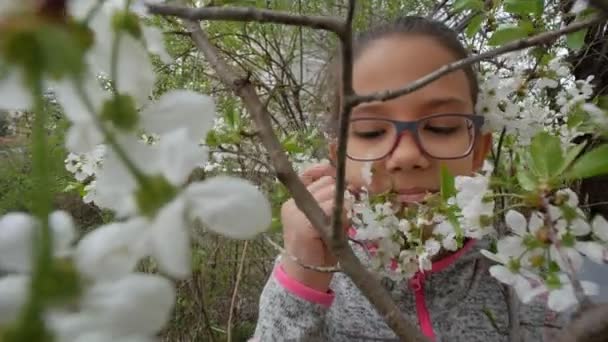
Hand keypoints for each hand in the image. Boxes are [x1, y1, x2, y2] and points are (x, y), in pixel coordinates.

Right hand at [280, 163, 348, 291]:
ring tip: (338, 227)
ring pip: (331, 193)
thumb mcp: (323, 220)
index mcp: (295, 201)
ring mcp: (296, 213)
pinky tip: (337, 231)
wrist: (305, 277)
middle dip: (339, 196)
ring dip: (343, 208)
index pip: (310, 173)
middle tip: (340, 217)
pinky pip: (330, 208)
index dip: (325, 170)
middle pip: (327, 182)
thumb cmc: (318, 249)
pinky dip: (340, 218)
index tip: (336, 173)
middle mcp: (293, 203)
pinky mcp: (303, 223)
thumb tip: (348, 184)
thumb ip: (329, 202)